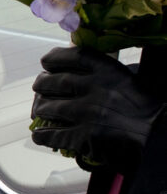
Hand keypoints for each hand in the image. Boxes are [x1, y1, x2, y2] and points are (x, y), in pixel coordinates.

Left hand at [31, 46, 165, 167]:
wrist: (160, 136)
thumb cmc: (148, 109)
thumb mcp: (129, 81)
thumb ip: (106, 74)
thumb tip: (80, 69)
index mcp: (109, 71)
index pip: (73, 57)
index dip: (54, 58)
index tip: (46, 62)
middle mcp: (94, 88)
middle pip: (54, 82)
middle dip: (43, 84)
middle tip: (40, 87)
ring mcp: (87, 112)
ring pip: (49, 107)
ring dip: (42, 110)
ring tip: (42, 111)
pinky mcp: (84, 136)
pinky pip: (53, 135)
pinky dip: (42, 135)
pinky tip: (39, 135)